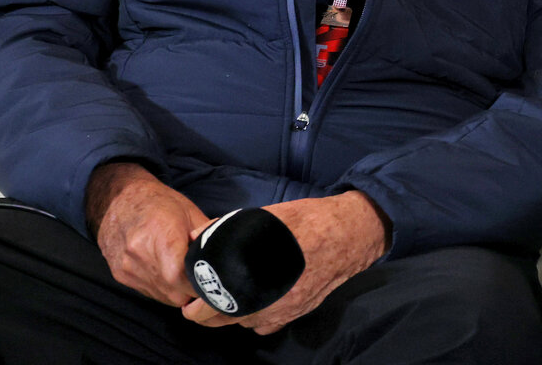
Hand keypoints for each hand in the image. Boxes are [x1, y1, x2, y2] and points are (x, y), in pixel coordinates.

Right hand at [86, 161, 209, 306]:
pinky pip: (149, 293)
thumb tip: (226, 253)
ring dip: (178, 292)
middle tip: (203, 277)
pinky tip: (167, 273)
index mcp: (163, 238)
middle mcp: (141, 256)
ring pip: (163, 297)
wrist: (118, 199)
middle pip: (175, 293)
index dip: (201, 283)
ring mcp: (128, 268)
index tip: (212, 279)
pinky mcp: (120, 275)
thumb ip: (207, 237)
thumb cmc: (159, 202)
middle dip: (193, 291)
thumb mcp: (190, 212)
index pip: (184, 278)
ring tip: (185, 273)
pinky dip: (162, 289)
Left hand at [182, 190, 389, 334]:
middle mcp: (273, 301)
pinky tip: (255, 304)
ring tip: (224, 302)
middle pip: (229, 319)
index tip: (190, 303)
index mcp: (259, 277)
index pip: (218, 305)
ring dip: (233, 316)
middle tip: (198, 307)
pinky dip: (257, 319)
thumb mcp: (268, 217)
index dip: (199, 306)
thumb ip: (231, 228)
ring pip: (248, 323)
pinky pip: (269, 325)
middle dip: (210, 315)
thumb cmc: (310, 221)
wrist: (351, 232)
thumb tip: (198, 236)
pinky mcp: (300, 311)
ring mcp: (288, 309)